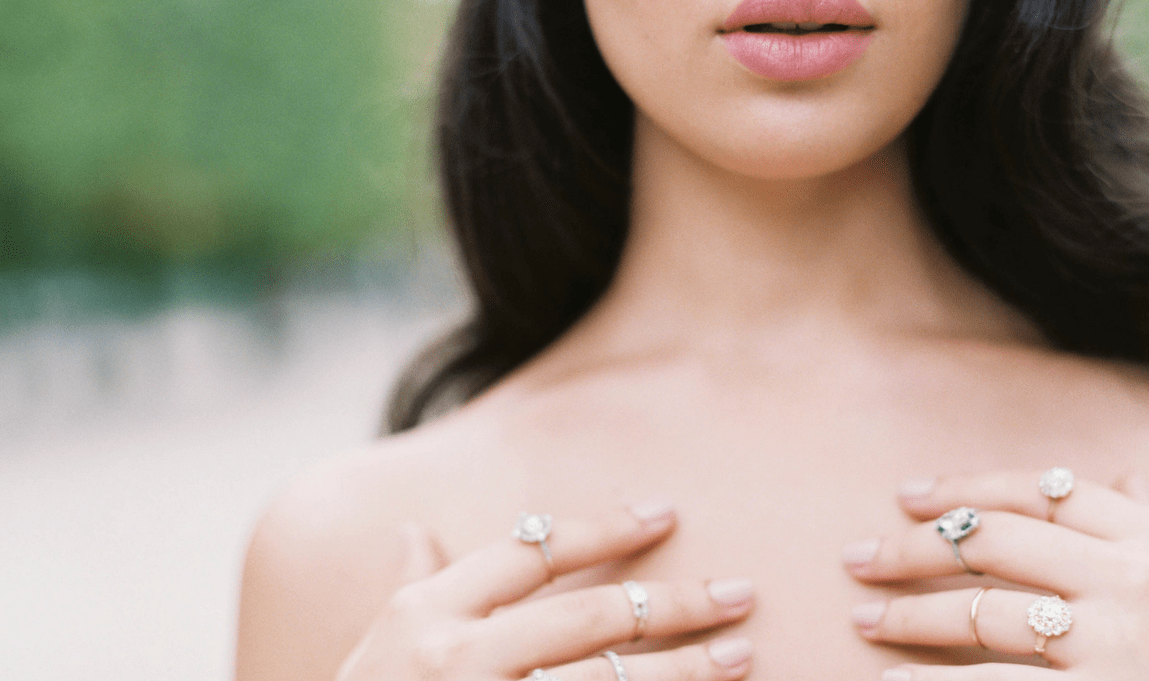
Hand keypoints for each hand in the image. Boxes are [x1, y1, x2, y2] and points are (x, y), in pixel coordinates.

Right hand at [338, 503, 755, 680]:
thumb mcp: (379, 644)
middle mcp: (456, 657)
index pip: (532, 551)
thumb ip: (413, 586)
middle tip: (739, 592)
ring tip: (739, 653)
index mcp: (427, 612)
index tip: (665, 513)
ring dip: (682, 670)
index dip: (605, 527)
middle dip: (671, 601)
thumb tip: (415, 529)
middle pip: (587, 616)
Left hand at [842, 472, 1148, 680]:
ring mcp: (1115, 638)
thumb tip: (1125, 477)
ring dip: (910, 614)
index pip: (1040, 491)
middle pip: (993, 540)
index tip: (908, 497)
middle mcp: (1132, 575)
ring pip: (981, 610)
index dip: (964, 488)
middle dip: (914, 547)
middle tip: (858, 556)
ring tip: (863, 619)